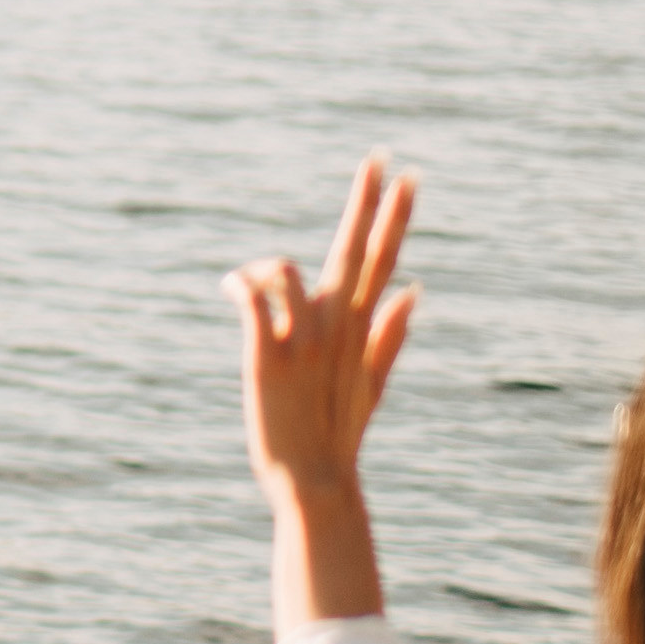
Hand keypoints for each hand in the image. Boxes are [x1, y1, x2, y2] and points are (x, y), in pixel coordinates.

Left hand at [231, 157, 414, 496]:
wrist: (315, 483)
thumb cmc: (337, 432)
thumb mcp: (372, 382)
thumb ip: (391, 335)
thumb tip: (413, 289)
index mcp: (359, 328)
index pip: (382, 260)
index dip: (393, 217)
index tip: (406, 177)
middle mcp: (336, 328)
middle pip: (354, 254)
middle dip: (366, 206)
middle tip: (378, 161)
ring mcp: (303, 342)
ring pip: (290, 272)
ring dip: (269, 265)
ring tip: (251, 282)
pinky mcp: (267, 359)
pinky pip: (254, 303)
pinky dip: (242, 284)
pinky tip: (231, 286)